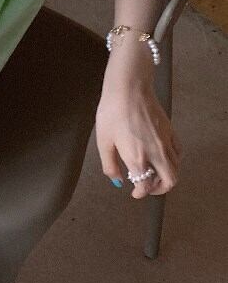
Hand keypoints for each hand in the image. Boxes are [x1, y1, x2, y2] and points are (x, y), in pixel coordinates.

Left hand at [96, 77, 181, 197]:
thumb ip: (110, 165)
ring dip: (167, 176)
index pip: (146, 185)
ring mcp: (165, 141)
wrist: (128, 88)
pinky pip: (178, 152)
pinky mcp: (170, 130)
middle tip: (149, 188)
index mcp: (137, 157)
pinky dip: (174, 160)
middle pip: (170, 180)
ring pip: (177, 167)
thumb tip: (116, 180)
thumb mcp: (104, 142)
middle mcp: (155, 152)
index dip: (140, 193)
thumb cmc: (113, 112)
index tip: (135, 193)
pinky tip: (162, 158)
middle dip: (160, 189)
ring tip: (154, 174)